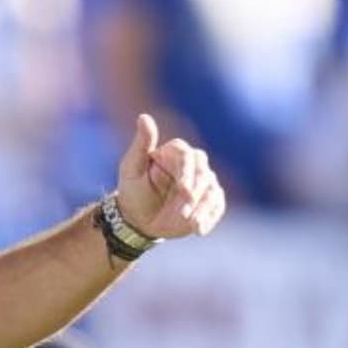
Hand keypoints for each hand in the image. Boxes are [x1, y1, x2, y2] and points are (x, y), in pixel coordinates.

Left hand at [114, 113, 226, 240]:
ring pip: (212, 191)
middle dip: (195, 194)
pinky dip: (210, 218)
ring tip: (192, 225)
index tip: (183, 190)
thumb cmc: (133, 190)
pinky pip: (216, 207)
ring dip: (203, 209)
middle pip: (204, 173)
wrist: (138, 219)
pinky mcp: (209, 201)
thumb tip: (144, 117)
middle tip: (182, 213)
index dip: (187, 172)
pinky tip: (199, 230)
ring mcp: (203, 183)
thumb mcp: (131, 168)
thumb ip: (141, 144)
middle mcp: (193, 165)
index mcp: (175, 153)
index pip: (187, 156)